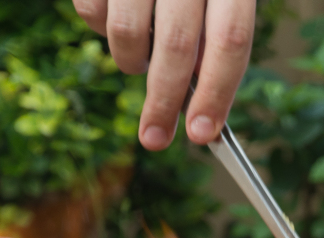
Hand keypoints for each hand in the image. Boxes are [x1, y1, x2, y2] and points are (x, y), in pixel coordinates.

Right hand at [73, 0, 254, 150]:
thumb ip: (216, 29)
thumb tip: (203, 90)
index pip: (231, 40)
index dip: (218, 93)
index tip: (202, 134)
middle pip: (178, 48)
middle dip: (164, 103)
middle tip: (155, 138)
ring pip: (127, 35)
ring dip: (131, 62)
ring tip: (138, 57)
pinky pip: (92, 13)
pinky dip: (100, 29)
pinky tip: (116, 12)